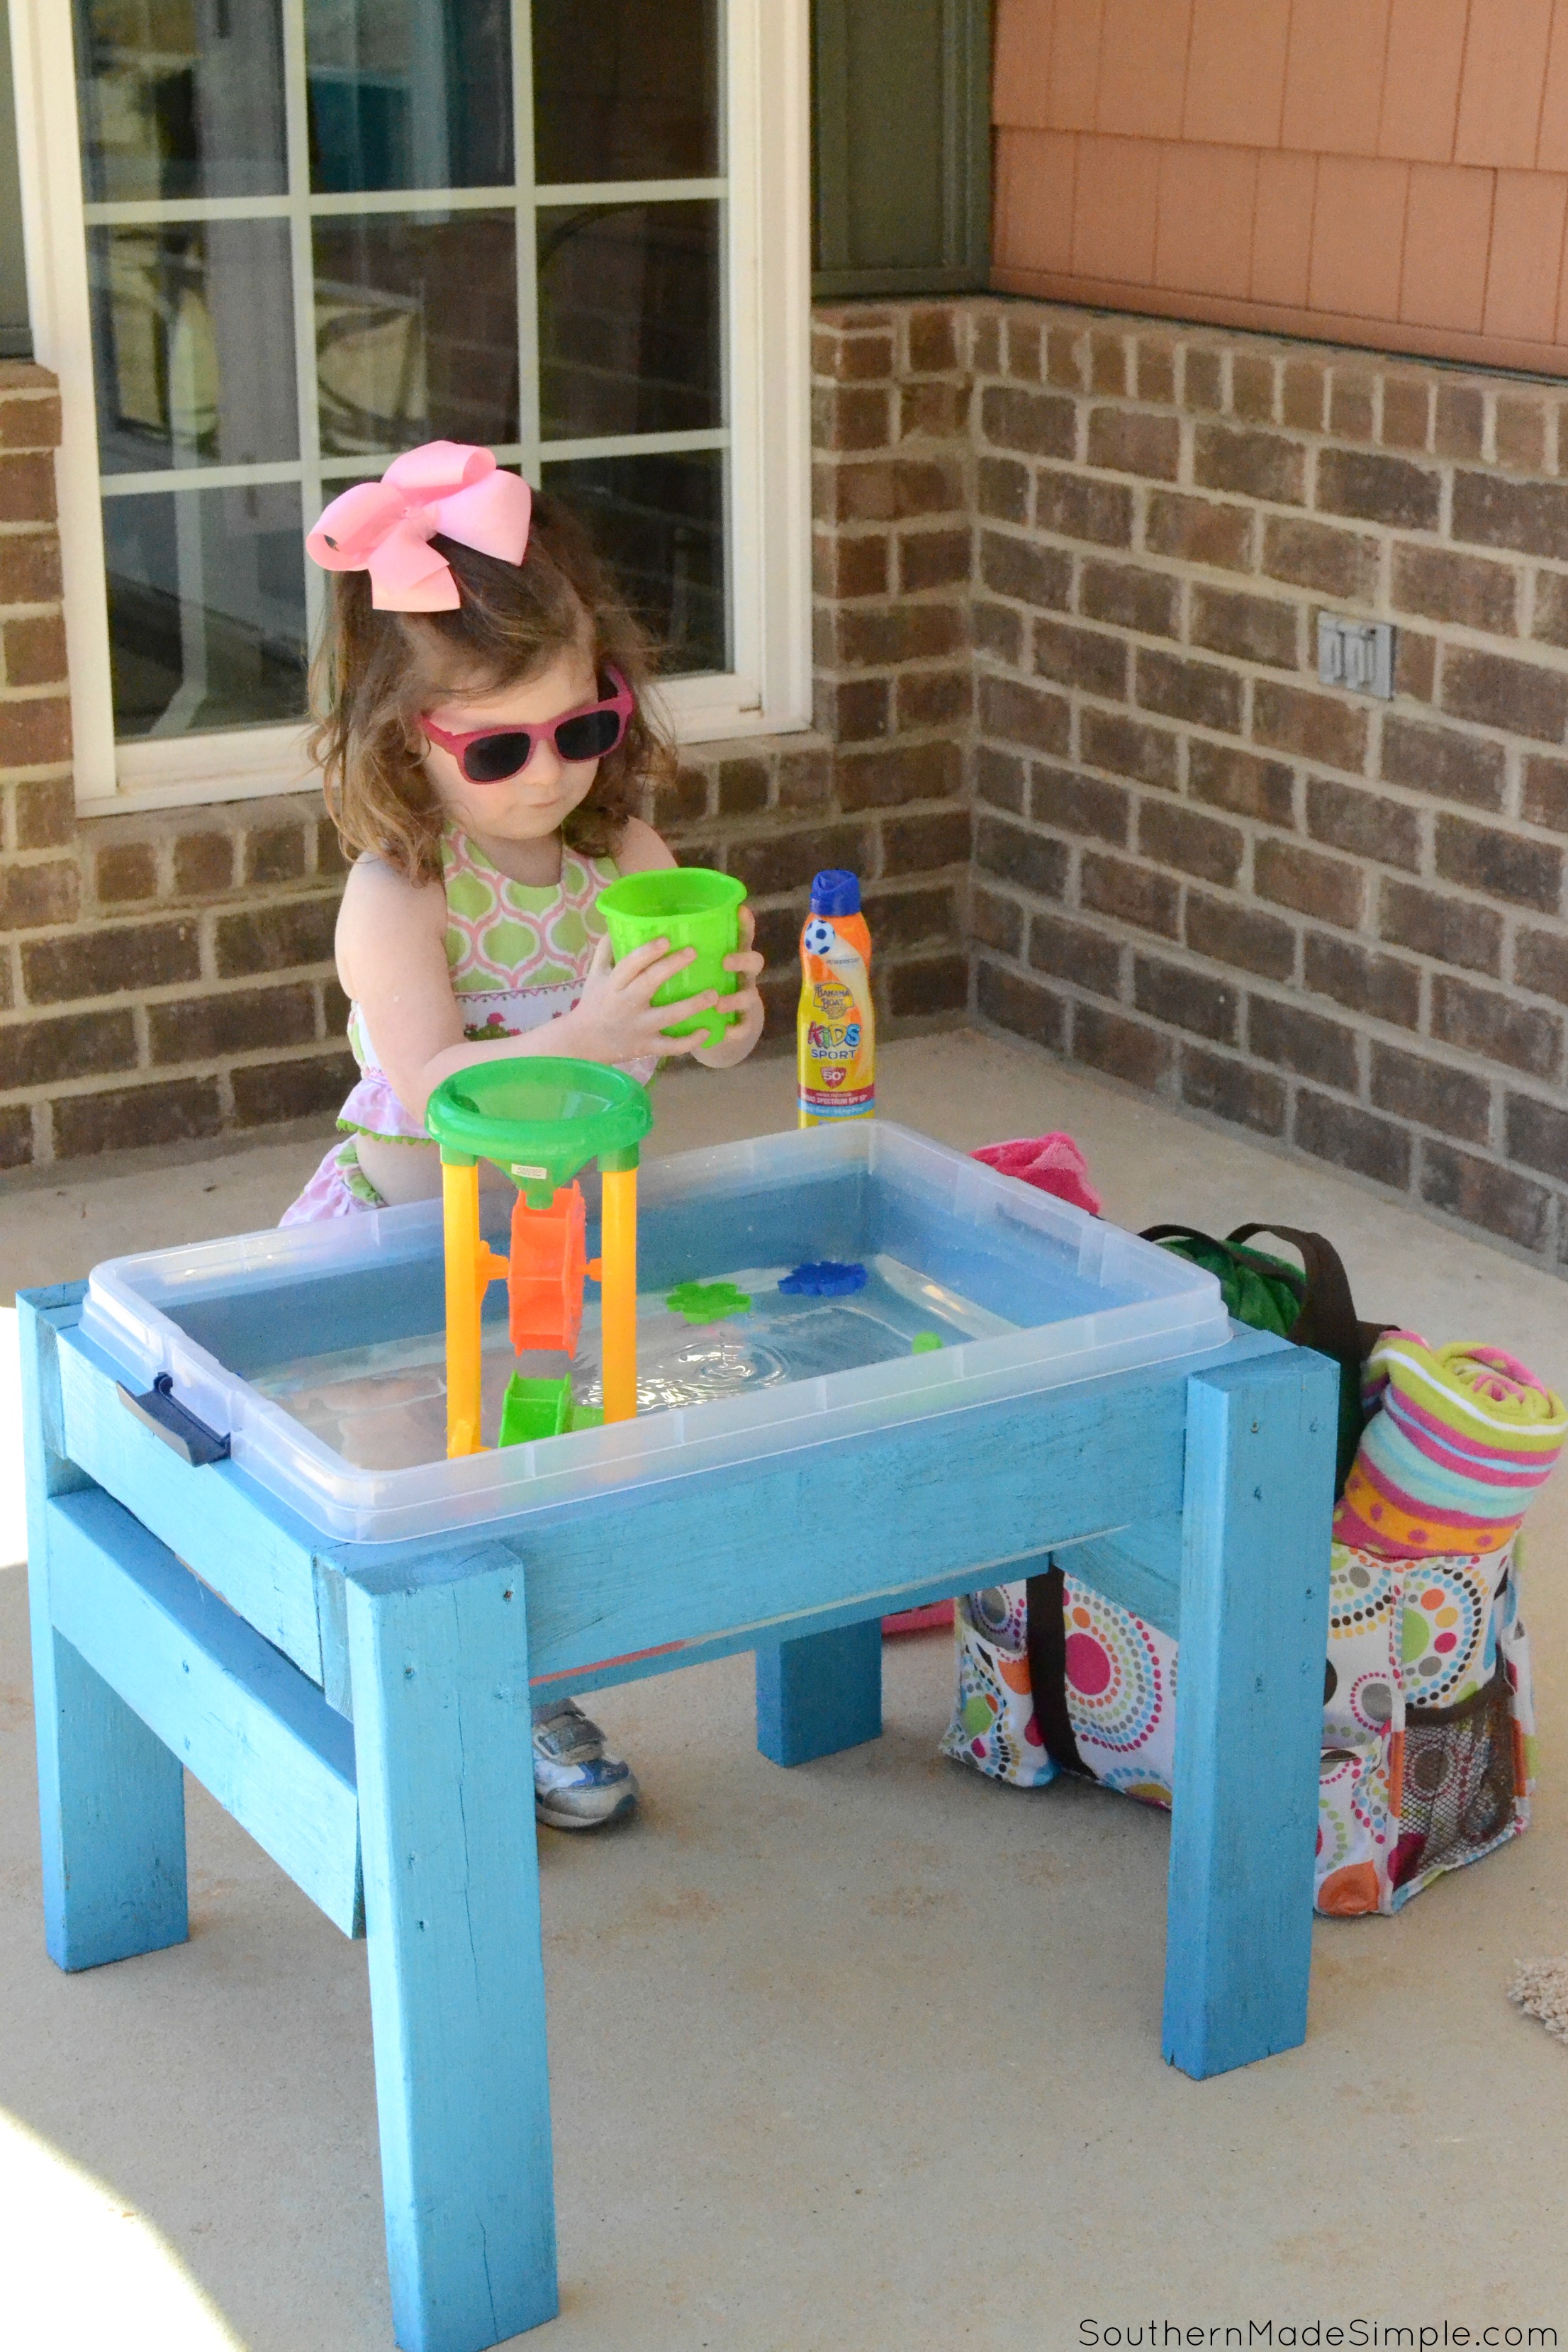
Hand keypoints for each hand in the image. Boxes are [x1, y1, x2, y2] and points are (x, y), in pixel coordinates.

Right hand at [562, 931, 719, 1063]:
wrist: (585, 1043)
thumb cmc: (594, 1003)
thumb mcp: (595, 975)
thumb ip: (607, 950)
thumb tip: (619, 922)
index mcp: (614, 984)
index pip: (629, 965)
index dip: (647, 952)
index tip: (666, 939)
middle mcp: (626, 1004)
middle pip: (650, 983)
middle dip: (671, 967)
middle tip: (693, 952)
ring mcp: (639, 1027)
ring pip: (668, 1016)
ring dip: (692, 1005)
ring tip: (714, 995)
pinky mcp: (647, 1046)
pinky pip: (671, 1046)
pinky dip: (690, 1042)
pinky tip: (708, 1031)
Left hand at [693, 906, 765, 1068]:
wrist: (711, 1027)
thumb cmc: (696, 988)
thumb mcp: (692, 967)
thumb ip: (680, 953)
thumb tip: (650, 929)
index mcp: (729, 957)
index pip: (741, 936)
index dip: (745, 924)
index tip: (741, 911)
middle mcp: (740, 976)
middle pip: (754, 962)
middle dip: (743, 960)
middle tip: (725, 961)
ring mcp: (743, 999)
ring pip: (749, 996)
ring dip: (736, 998)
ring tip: (719, 1003)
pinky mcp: (741, 1023)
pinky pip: (744, 1026)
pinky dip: (737, 1029)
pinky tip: (727, 1031)